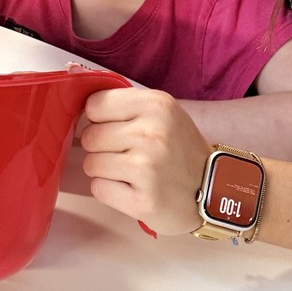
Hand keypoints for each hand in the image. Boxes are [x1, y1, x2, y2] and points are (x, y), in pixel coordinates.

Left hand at [79, 87, 209, 235]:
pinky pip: (99, 189)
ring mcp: (147, 169)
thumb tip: (76, 89)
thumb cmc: (180, 150)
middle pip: (89, 136)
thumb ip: (124, 104)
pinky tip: (133, 189)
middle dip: (102, 147)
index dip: (100, 118)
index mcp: (156, 105)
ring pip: (90, 164)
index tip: (116, 127)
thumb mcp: (162, 113)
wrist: (215, 190)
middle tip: (128, 154)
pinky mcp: (143, 201)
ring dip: (105, 171)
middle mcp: (152, 134)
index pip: (94, 105)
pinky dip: (111, 192)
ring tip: (132, 173)